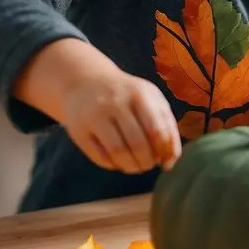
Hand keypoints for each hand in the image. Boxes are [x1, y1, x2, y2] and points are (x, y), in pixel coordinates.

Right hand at [13, 38, 181, 173]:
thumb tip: (169, 162)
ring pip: (118, 152)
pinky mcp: (79, 130)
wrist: (85, 82)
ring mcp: (95, 116)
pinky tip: (118, 161)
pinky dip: (113, 165)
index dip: (163, 151)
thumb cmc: (126, 96)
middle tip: (148, 165)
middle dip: (147, 162)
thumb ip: (166, 127)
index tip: (163, 158)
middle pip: (138, 143)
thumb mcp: (150, 100)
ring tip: (135, 166)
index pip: (157, 130)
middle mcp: (115, 102)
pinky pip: (100, 157)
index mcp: (139, 94)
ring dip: (131, 167)